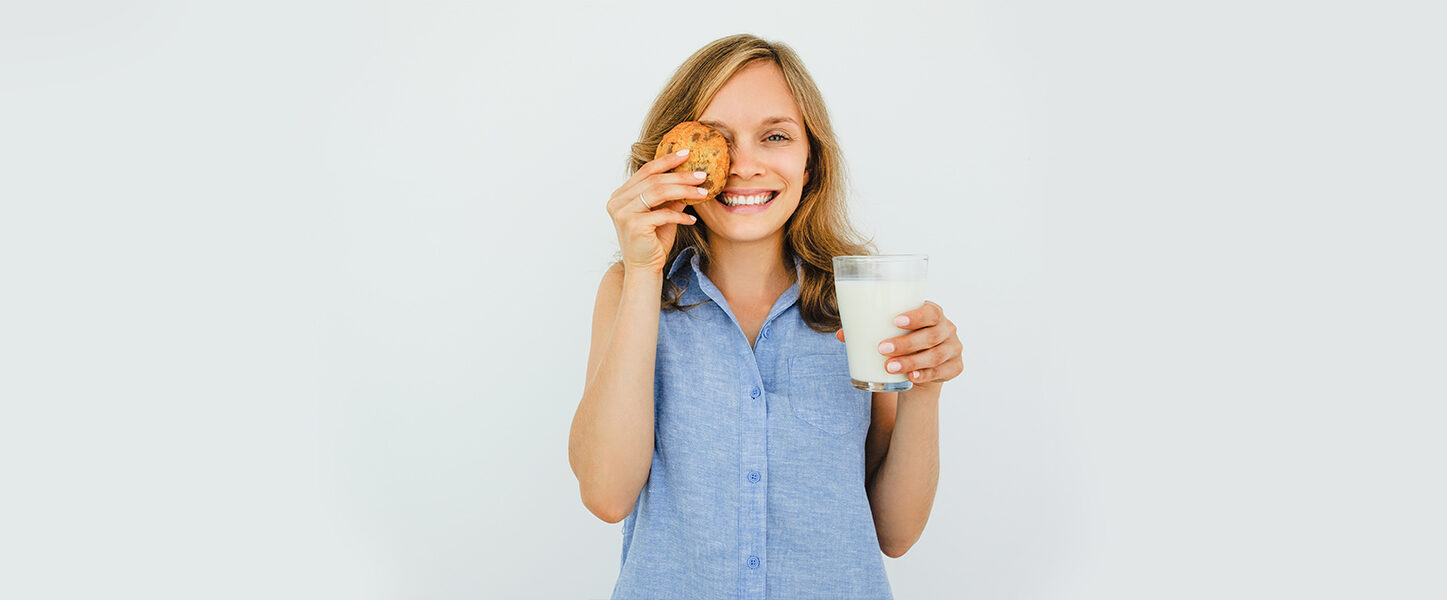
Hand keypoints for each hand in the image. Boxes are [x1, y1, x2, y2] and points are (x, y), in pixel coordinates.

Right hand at [605, 149, 710, 274]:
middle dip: (681, 176)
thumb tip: (690, 176)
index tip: (687, 153)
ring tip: (702, 193)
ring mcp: (623, 213)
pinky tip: (692, 218)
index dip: (666, 160)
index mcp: (621, 195)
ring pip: (657, 192)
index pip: (646, 171)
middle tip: (702, 175)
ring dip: (683, 191)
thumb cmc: (653, 242)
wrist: (643, 270)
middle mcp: (617, 201)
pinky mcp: (633, 226)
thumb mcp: (664, 214)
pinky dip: (680, 215)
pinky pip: (662, 214)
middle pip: (654, 180)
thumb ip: (671, 196)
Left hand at [834, 301, 962, 385]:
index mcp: (933, 312)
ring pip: (935, 356)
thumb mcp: (891, 332)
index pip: (930, 311)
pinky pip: (941, 371)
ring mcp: (953, 348)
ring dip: (911, 361)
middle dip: (906, 343)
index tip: (895, 321)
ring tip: (889, 367)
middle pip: (931, 335)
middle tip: (882, 349)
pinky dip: (925, 374)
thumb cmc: (904, 340)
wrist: (923, 365)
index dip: (915, 316)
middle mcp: (947, 328)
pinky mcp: (955, 367)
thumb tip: (841, 334)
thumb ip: (869, 330)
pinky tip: (910, 377)